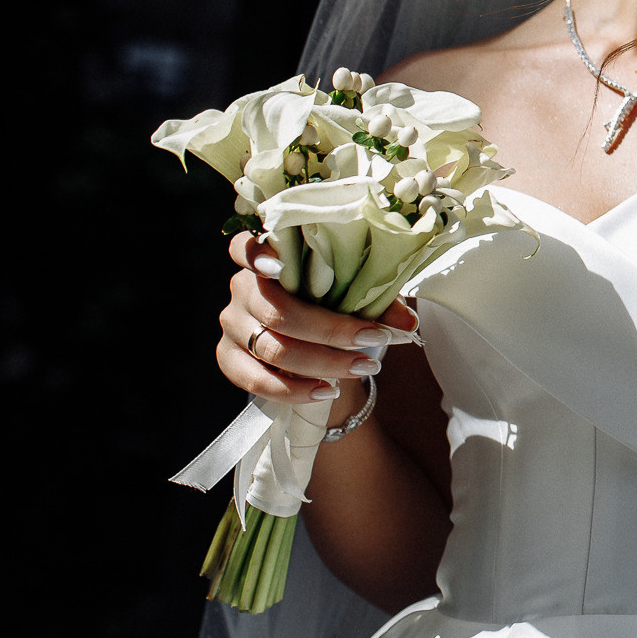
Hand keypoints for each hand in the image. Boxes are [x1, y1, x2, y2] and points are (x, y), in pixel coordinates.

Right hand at [217, 232, 419, 405]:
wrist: (316, 346)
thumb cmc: (334, 305)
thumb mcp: (357, 296)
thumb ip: (379, 302)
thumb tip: (407, 323)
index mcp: (268, 259)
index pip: (243, 247)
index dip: (255, 254)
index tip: (279, 265)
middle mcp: (243, 289)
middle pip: (277, 311)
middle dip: (330, 330)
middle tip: (373, 340)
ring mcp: (232, 324)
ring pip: (272, 348)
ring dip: (322, 362)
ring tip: (363, 367)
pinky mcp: (228, 358)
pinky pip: (255, 380)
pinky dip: (293, 389)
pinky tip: (326, 391)